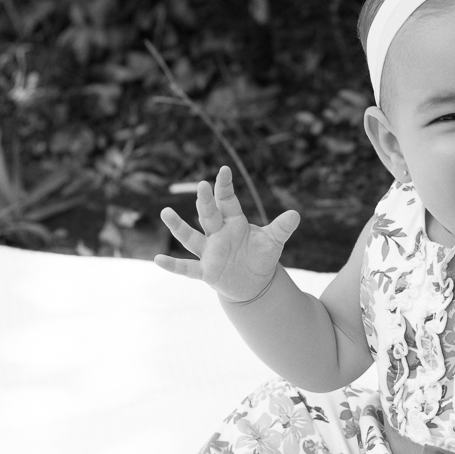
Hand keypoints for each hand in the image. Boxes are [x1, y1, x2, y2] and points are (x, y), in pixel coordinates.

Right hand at [154, 165, 299, 301]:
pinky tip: (158, 259)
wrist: (254, 282)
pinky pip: (187, 268)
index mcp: (234, 222)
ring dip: (179, 226)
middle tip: (202, 185)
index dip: (225, 187)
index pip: (227, 201)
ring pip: (191, 237)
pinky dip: (173, 265)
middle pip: (209, 215)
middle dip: (206, 201)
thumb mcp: (274, 241)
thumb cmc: (261, 256)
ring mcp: (209, 252)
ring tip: (165, 212)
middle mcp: (217, 234)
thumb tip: (296, 214)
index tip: (224, 170)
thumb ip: (282, 228)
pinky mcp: (206, 271)